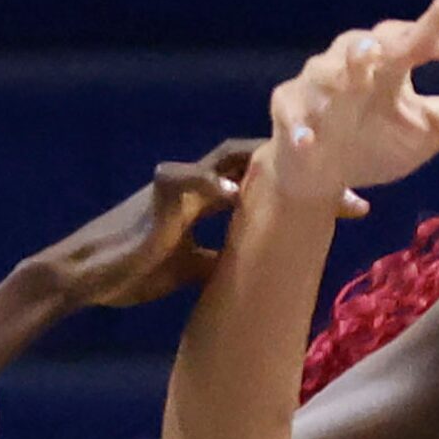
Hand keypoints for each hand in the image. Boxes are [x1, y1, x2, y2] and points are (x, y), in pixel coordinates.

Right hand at [42, 142, 360, 307]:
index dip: (309, 191)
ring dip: (275, 171)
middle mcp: (199, 185)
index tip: (354, 207)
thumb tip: (254, 268)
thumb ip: (220, 257)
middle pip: (262, 164)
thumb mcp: (190, 269)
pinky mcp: (156, 200)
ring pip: (232, 162)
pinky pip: (186, 183)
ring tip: (314, 186)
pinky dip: (213, 186)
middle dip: (307, 176)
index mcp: (209, 199)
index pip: (268, 184)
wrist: (82, 276)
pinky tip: (238, 194)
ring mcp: (178, 187)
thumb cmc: (131, 270)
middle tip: (355, 197)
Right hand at [268, 0, 438, 200]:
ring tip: (371, 55)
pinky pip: (294, 115)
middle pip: (396, 38)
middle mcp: (363, 57)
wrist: (317, 171)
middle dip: (424, 25)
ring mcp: (322, 83)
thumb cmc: (375, 140)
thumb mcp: (428, 132)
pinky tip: (309, 140)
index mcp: (401, 58)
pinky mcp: (289, 110)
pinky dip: (300, 127)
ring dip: (353, 62)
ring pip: (336, 68)